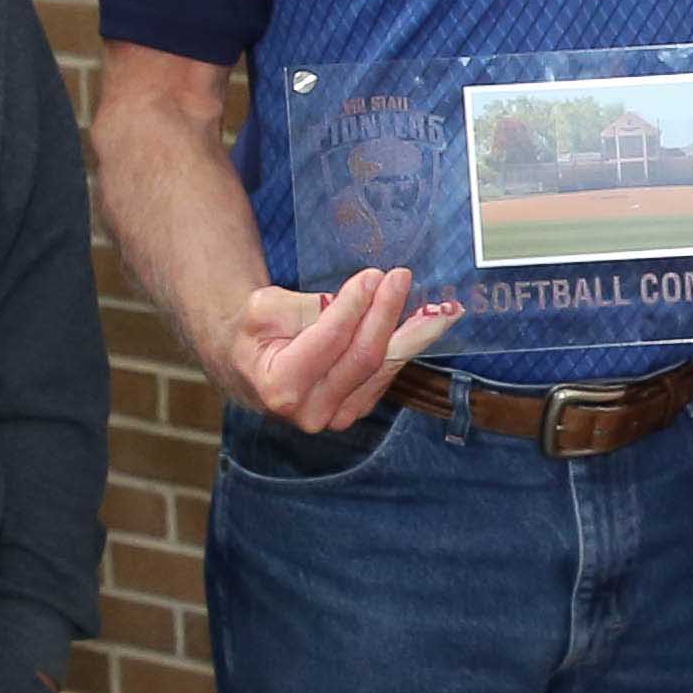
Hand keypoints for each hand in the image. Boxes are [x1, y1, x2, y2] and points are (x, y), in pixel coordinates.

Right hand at [217, 271, 454, 432]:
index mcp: (282, 386)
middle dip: (386, 313)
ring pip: (382, 369)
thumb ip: (307, 306)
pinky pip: (385, 375)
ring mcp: (336, 417)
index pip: (330, 340)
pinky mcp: (355, 410)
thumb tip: (361, 294)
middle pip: (363, 357)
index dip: (355, 305)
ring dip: (414, 335)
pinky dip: (406, 348)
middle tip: (402, 278)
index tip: (373, 275)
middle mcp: (311, 411)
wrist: (248, 367)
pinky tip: (428, 326)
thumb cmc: (253, 334)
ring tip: (444, 308)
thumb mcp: (264, 309)